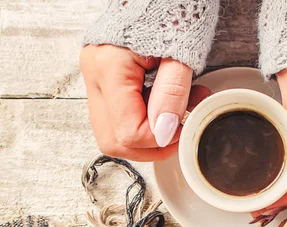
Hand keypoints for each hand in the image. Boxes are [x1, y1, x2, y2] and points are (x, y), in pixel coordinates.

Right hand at [80, 45, 209, 160]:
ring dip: (149, 137)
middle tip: (180, 132)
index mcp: (108, 66)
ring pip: (114, 134)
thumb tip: (163, 133)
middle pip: (113, 140)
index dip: (162, 139)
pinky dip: (145, 122)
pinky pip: (120, 117)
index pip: (129, 131)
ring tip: (178, 114)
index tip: (186, 127)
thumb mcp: (182, 52)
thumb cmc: (174, 9)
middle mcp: (94, 75)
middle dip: (150, 147)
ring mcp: (96, 78)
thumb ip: (172, 95)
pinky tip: (167, 106)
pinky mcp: (106, 80)